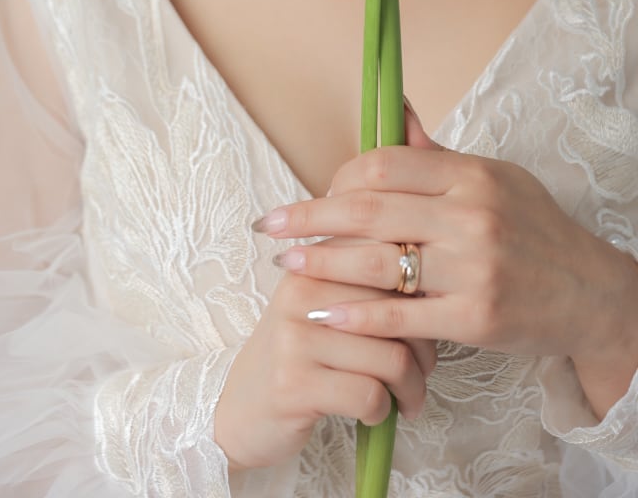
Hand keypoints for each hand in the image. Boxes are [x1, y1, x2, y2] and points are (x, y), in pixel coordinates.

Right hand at [214, 269, 435, 470]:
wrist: (239, 407)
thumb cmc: (299, 356)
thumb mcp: (322, 305)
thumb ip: (364, 282)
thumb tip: (436, 281)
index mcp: (312, 264)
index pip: (387, 261)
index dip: (421, 296)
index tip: (428, 322)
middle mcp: (301, 291)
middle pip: (399, 310)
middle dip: (425, 347)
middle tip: (425, 369)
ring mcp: (295, 338)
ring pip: (392, 358)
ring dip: (411, 388)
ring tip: (407, 398)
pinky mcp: (294, 385)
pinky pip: (369, 395)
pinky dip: (383, 411)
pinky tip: (374, 412)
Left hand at [253, 106, 631, 373]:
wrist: (591, 294)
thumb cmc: (534, 230)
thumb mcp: (494, 178)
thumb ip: (435, 153)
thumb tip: (394, 104)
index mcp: (469, 175)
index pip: (384, 164)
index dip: (339, 179)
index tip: (315, 193)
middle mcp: (471, 216)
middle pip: (370, 210)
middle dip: (310, 217)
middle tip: (268, 224)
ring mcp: (474, 267)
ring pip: (379, 262)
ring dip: (322, 264)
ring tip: (286, 265)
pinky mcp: (476, 317)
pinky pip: (401, 314)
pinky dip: (356, 314)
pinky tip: (322, 313)